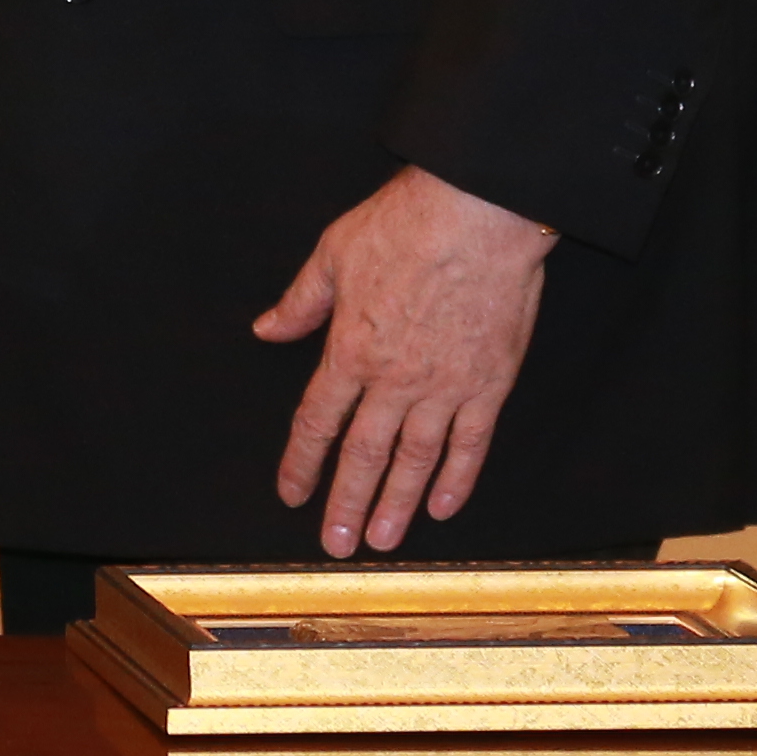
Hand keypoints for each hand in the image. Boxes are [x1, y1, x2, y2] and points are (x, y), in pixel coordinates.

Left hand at [253, 166, 556, 555]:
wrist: (478, 211)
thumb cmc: (404, 223)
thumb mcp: (333, 252)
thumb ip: (301, 301)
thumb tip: (267, 329)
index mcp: (350, 350)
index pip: (317, 421)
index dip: (302, 462)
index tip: (291, 494)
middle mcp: (393, 380)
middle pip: (364, 455)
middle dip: (346, 503)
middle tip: (337, 544)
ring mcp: (444, 387)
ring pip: (415, 461)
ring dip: (396, 504)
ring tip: (383, 540)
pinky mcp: (489, 384)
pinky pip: (471, 444)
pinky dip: (457, 479)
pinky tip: (443, 506)